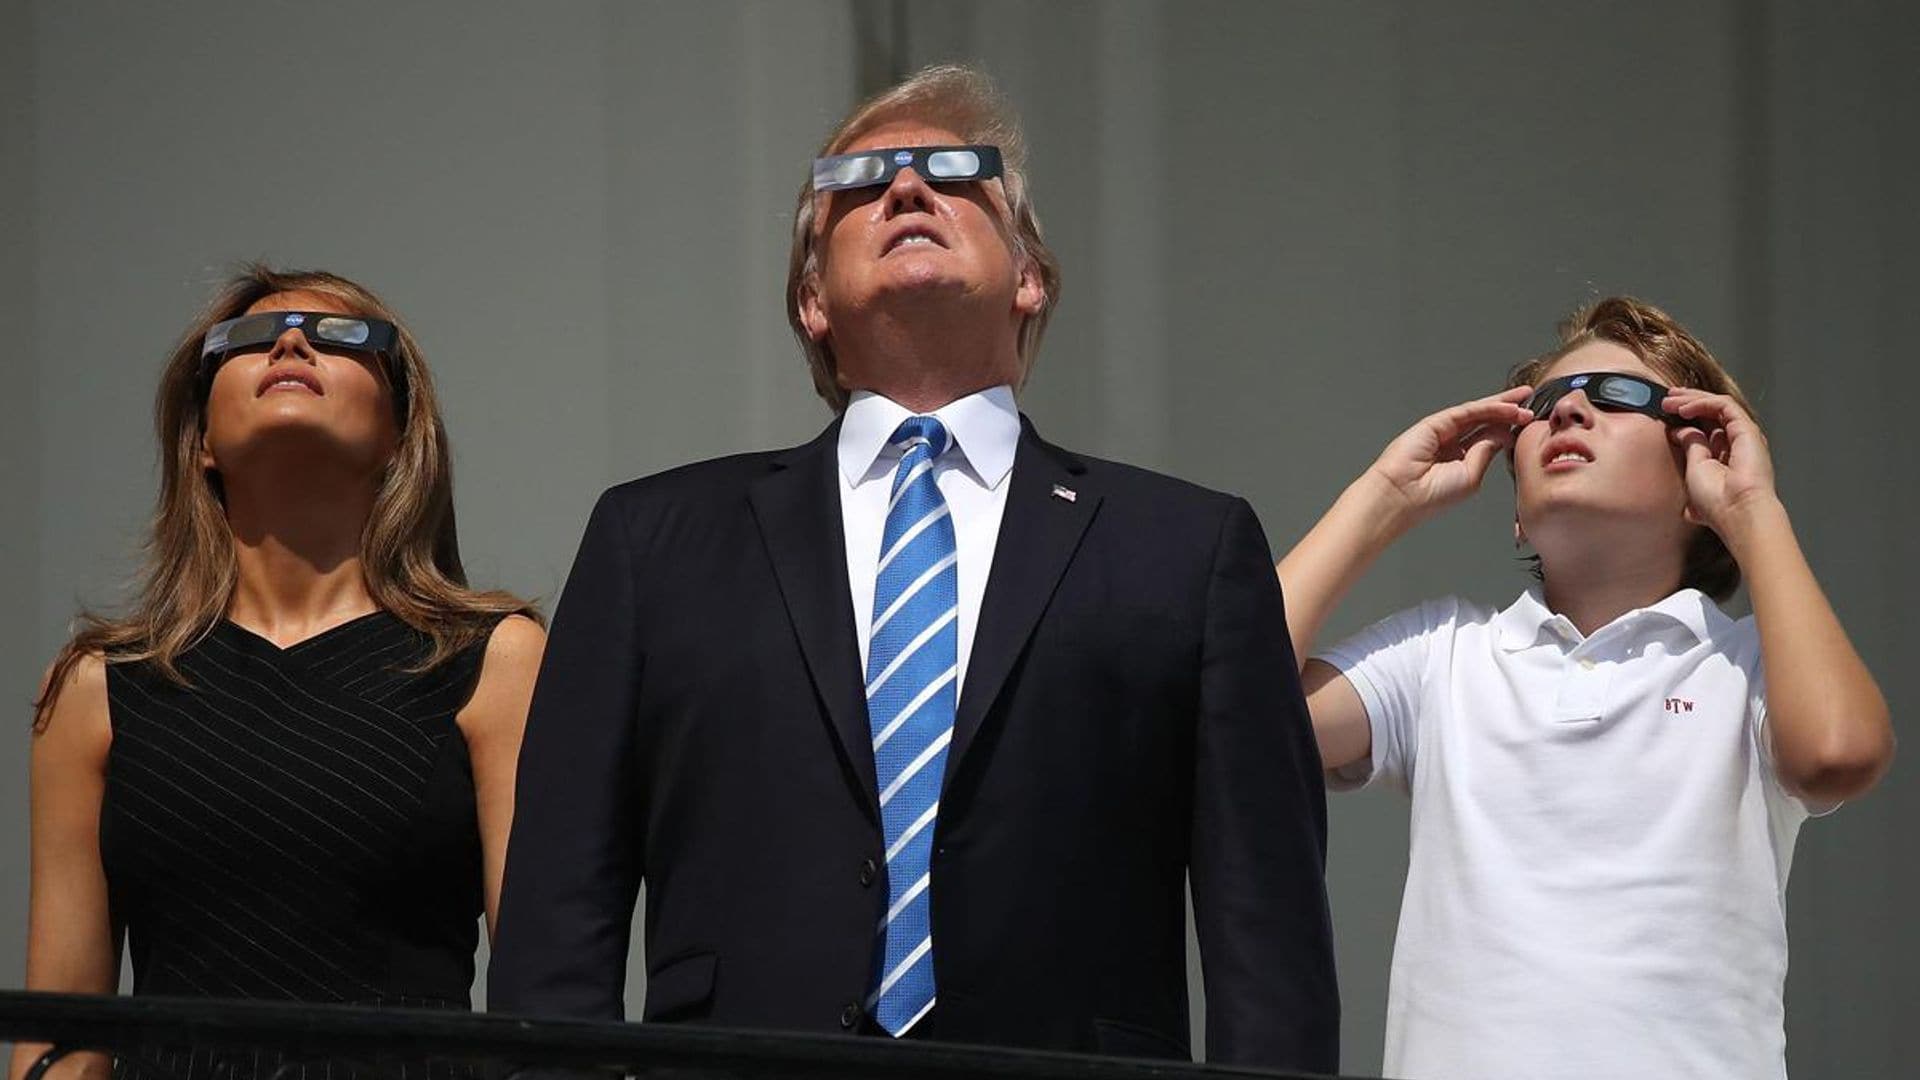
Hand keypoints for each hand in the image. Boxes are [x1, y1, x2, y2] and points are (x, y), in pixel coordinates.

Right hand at [1364, 386, 1536, 526]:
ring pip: (1477, 413)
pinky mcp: (1435, 423)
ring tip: (1524, 401)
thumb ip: (1486, 451)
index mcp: (1460, 460)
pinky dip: (1488, 408)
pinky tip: (1507, 407)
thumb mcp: (1471, 475)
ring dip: (1502, 406)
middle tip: (1530, 401)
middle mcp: (1452, 443)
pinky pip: (1467, 412)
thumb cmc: (1431, 495)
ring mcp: (1443, 431)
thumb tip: (1503, 432)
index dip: (1508, 429)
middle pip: (1485, 421)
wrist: (1402, 496)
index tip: (1529, 424)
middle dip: (1508, 411)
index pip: (1488, 438)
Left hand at [1663, 388, 1780, 535]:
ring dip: (1692, 399)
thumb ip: (1690, 445)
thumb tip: (1680, 429)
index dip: (1685, 414)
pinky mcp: (1748, 430)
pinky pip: (1724, 406)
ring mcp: (1743, 436)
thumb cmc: (1718, 502)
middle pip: (1711, 412)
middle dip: (1687, 400)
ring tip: (1670, 400)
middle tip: (1665, 398)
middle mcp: (1734, 443)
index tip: (1663, 411)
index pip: (1704, 425)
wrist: (1737, 512)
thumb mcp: (1694, 467)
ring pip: (1718, 405)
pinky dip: (1703, 402)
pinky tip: (1684, 408)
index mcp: (1722, 455)